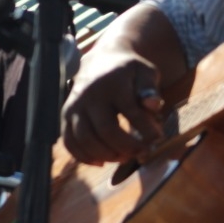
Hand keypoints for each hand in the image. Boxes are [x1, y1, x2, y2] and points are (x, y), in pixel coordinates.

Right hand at [61, 49, 164, 165]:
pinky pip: (69, 142)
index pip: (131, 111)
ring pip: (85, 139)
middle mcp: (90, 95)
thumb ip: (150, 89)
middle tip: (141, 151)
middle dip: (126, 147)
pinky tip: (101, 162)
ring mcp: (74, 106)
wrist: (100, 60)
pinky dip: (83, 157)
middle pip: (105, 130)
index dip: (147, 129)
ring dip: (106, 155)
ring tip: (124, 157)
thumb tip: (152, 105)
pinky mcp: (65, 116)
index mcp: (113, 83)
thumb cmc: (128, 71)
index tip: (158, 137)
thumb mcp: (145, 72)